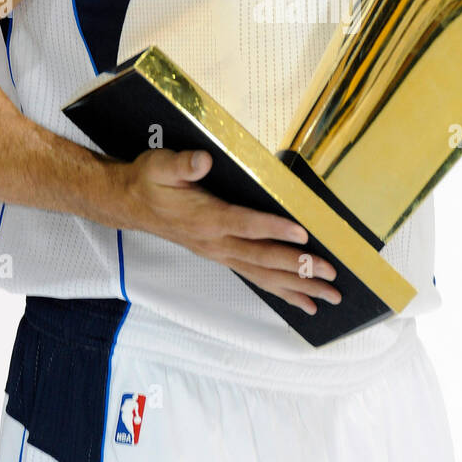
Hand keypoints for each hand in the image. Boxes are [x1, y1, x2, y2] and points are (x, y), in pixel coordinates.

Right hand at [119, 147, 340, 315]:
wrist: (130, 203)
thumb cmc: (150, 181)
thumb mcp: (161, 164)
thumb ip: (183, 163)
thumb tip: (203, 160)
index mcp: (207, 218)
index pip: (246, 224)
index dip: (274, 229)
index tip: (303, 234)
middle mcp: (216, 242)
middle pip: (263, 259)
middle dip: (299, 269)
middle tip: (331, 277)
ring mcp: (220, 253)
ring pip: (263, 275)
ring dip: (298, 287)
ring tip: (327, 298)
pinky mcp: (222, 256)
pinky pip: (255, 278)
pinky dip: (281, 290)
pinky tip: (303, 301)